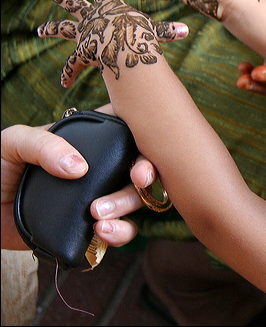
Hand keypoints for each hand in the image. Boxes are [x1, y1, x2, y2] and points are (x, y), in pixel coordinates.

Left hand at [1, 124, 145, 249]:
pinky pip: (118, 231)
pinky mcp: (89, 226)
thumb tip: (80, 168)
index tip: (139, 167)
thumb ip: (45, 146)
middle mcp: (99, 169)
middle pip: (138, 172)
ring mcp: (96, 197)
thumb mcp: (14, 142)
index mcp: (88, 141)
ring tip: (99, 217)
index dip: (145, 149)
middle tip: (133, 185)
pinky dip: (119, 234)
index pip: (129, 137)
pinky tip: (101, 232)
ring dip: (127, 209)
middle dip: (141, 182)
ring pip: (134, 203)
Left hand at [33, 0, 187, 86]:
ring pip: (61, 27)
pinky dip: (69, 73)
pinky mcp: (80, 51)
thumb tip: (186, 31)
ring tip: (39, 31)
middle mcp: (92, 15)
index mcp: (109, 5)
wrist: (125, 45)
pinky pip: (72, 64)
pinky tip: (65, 83)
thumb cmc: (143, 36)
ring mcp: (83, 33)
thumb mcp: (156, 32)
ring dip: (49, 28)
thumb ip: (168, 32)